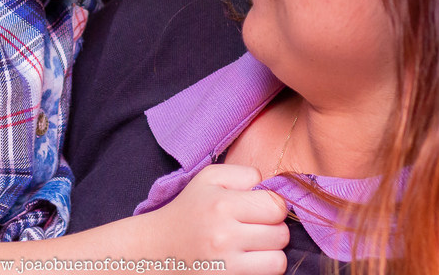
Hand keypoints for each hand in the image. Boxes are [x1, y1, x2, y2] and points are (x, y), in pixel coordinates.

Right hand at [141, 164, 288, 274]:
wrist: (157, 249)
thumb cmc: (189, 210)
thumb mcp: (208, 179)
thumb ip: (242, 173)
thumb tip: (270, 186)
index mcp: (222, 204)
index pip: (276, 206)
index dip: (272, 206)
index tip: (260, 209)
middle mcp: (224, 235)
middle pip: (281, 234)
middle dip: (273, 230)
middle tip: (254, 228)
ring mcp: (226, 264)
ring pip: (278, 260)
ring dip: (270, 253)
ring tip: (252, 246)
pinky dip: (260, 269)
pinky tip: (245, 261)